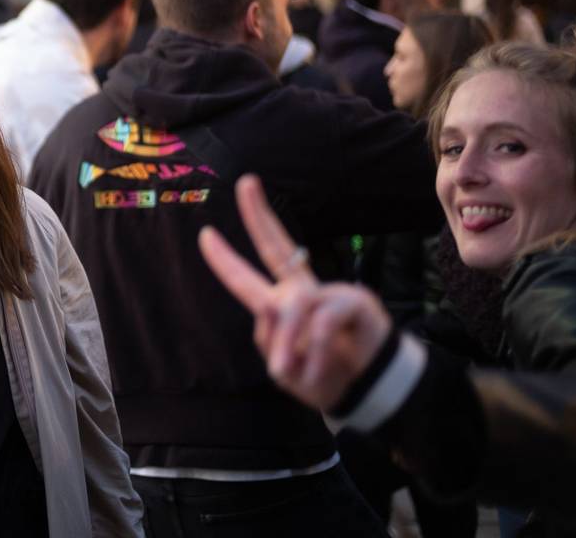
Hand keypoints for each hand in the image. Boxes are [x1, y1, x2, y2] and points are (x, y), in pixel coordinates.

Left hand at [198, 175, 390, 410]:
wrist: (370, 392)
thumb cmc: (326, 377)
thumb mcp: (287, 368)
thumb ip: (271, 340)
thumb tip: (267, 309)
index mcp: (284, 305)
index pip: (250, 277)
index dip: (226, 259)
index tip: (205, 234)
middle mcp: (305, 291)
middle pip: (278, 248)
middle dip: (259, 216)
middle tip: (246, 182)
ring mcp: (330, 292)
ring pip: (293, 306)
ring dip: (285, 343)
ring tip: (284, 372)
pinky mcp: (355, 301)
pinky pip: (322, 323)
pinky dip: (314, 352)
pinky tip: (313, 373)